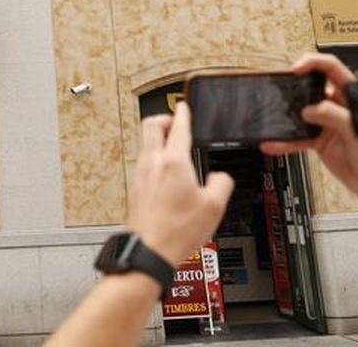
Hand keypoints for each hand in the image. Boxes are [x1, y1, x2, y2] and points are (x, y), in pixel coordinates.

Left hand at [128, 104, 233, 265]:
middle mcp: (152, 163)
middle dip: (164, 118)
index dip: (184, 113)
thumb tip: (219, 178)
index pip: (178, 127)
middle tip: (174, 121)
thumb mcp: (214, 206)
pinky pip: (143, 162)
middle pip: (151, 125)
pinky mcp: (135, 188)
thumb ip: (222, 183)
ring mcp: (140, 175)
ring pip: (145, 143)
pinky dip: (154, 158)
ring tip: (172, 147)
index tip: (184, 106)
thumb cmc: (176, 231)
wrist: (149, 251)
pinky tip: (165, 173)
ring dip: (158, 139)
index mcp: (173, 162)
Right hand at [260, 52, 357, 208]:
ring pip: (301, 112)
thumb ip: (333, 116)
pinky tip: (274, 143)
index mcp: (352, 95)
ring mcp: (327, 122)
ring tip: (274, 117)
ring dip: (286, 115)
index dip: (313, 63)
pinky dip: (285, 141)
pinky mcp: (319, 140)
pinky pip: (297, 137)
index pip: (332, 68)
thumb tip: (309, 110)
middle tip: (282, 88)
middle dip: (295, 85)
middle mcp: (339, 105)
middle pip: (312, 87)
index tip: (297, 68)